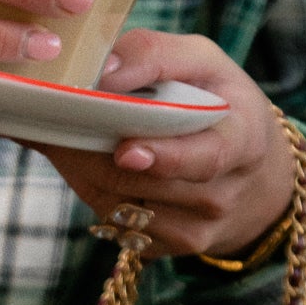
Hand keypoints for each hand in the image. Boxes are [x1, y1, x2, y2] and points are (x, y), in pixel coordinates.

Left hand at [34, 29, 297, 259]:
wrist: (245, 169)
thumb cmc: (213, 100)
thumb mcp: (200, 61)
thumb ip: (154, 55)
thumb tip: (101, 71)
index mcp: (243, 140)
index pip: (205, 157)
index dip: (162, 157)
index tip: (124, 151)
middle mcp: (223, 194)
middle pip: (145, 183)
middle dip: (95, 156)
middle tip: (59, 128)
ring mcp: (197, 229)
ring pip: (121, 206)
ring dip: (84, 173)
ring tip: (72, 140)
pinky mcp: (169, 248)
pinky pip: (117, 227)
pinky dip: (94, 195)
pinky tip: (91, 169)